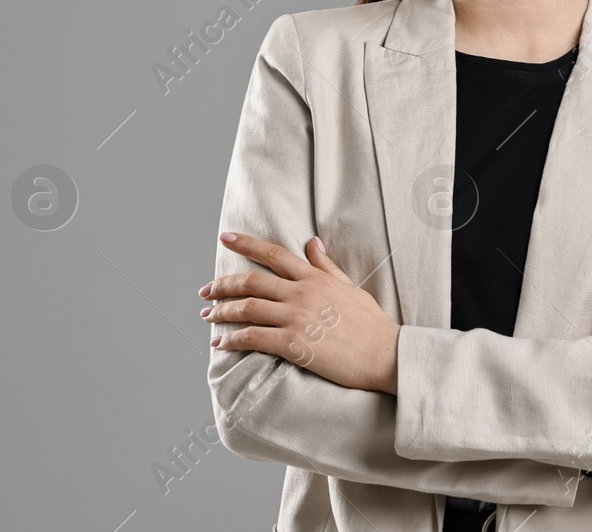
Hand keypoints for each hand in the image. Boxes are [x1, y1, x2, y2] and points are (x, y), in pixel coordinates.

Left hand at [201, 232, 401, 393]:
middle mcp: (301, 293)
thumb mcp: (349, 287)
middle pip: (251, 282)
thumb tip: (312, 242)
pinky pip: (254, 338)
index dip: (245, 244)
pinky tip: (221, 343)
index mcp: (314, 277)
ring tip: (208, 317)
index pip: (273, 254)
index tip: (225, 238)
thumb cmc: (372, 324)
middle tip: (205, 291)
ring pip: (248, 308)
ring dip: (222, 311)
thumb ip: (327, 266)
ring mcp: (296, 317)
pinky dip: (233, 339)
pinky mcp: (293, 344)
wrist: (386, 354)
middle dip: (222, 285)